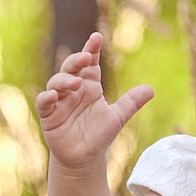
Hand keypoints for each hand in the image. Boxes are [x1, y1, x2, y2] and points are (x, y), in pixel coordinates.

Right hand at [37, 33, 153, 170]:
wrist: (85, 158)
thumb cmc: (99, 134)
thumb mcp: (118, 117)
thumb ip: (131, 102)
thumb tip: (151, 90)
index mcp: (90, 86)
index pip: (90, 63)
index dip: (92, 50)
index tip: (97, 38)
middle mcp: (73, 90)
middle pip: (71, 68)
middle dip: (77, 60)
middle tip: (86, 57)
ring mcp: (59, 101)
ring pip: (56, 82)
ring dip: (64, 79)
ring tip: (76, 82)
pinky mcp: (48, 115)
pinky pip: (44, 102)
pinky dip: (46, 97)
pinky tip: (53, 95)